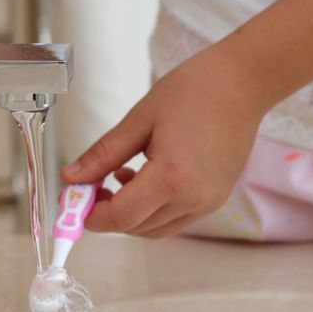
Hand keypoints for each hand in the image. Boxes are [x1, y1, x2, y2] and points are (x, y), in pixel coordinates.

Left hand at [61, 48, 270, 237]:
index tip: (74, 201)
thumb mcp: (139, 120)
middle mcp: (194, 198)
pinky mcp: (217, 198)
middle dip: (109, 215)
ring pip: (157, 228)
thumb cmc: (194, 90)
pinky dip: (154, 209)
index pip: (121, 218)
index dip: (92, 216)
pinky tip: (144, 177)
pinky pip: (176, 218)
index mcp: (172, 178)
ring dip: (131, 214)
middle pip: (138, 229)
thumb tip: (70, 178)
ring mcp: (209, 202)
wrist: (242, 82)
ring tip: (119, 176)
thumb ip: (103, 154)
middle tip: (90, 186)